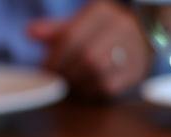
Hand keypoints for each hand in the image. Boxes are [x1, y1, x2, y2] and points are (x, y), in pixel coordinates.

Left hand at [27, 0, 147, 98]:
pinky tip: (82, 89)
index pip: (72, 37)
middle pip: (85, 55)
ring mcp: (131, 49)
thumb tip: (29, 32)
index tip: (46, 69)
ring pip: (96, 71)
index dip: (55, 57)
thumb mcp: (78, 24)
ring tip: (67, 85)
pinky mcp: (134, 72)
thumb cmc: (100, 32)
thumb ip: (54, 30)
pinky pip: (107, 86)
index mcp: (101, 12)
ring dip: (76, 82)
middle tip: (55, 80)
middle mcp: (120, 26)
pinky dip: (90, 90)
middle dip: (65, 71)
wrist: (141, 38)